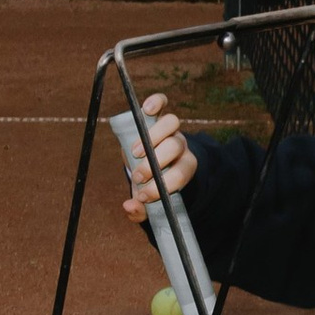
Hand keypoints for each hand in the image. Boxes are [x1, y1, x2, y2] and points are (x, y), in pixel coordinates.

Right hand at [122, 94, 198, 217]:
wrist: (150, 163)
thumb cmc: (150, 183)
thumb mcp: (147, 201)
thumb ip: (140, 210)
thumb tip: (130, 206)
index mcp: (184, 167)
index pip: (181, 173)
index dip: (163, 185)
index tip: (144, 196)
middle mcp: (180, 146)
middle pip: (175, 147)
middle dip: (155, 163)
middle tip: (138, 176)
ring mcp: (170, 129)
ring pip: (171, 123)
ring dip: (152, 137)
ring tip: (135, 152)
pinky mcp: (157, 115)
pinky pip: (162, 103)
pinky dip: (155, 103)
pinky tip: (146, 110)